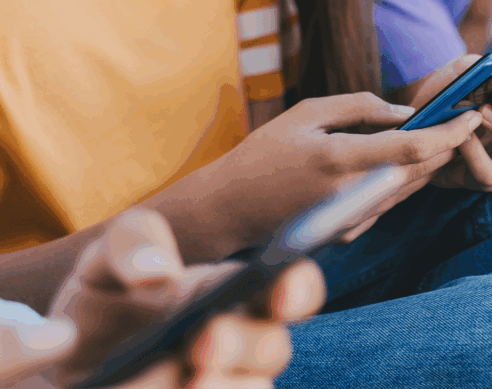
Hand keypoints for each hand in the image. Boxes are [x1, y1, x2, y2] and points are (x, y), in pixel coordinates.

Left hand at [4, 208, 325, 388]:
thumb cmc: (102, 305)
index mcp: (234, 291)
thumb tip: (157, 273)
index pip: (294, 286)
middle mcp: (239, 343)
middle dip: (243, 346)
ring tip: (186, 383)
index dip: (300, 289)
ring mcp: (223, 382)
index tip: (281, 296)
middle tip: (203, 344)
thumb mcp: (105, 261)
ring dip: (224, 387)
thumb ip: (133, 244)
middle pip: (273, 347)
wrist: (63, 366)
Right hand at [196, 93, 481, 254]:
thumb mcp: (307, 113)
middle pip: (421, 170)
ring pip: (411, 187)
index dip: (450, 132)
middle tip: (467, 117)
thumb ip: (361, 107)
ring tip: (450, 133)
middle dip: (450, 144)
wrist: (230, 209)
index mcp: (341, 159)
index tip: (472, 114)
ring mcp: (353, 218)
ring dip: (435, 162)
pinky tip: (417, 158)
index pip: (414, 149)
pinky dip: (409, 179)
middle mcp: (353, 194)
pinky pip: (391, 201)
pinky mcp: (350, 230)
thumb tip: (407, 113)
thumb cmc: (264, 153)